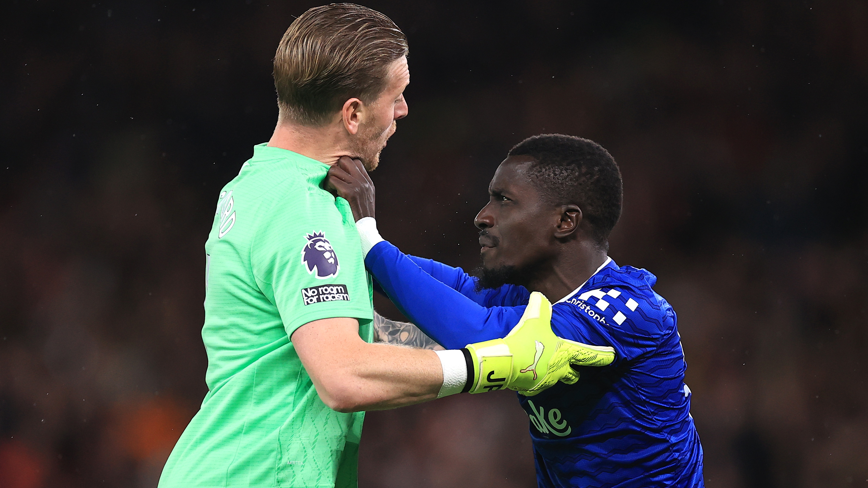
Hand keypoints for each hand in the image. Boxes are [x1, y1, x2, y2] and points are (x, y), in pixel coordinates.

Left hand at [326, 156, 375, 221]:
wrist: (364, 232)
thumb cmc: (359, 219)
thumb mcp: (364, 200)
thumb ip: (357, 187)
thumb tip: (342, 178)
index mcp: (368, 183)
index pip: (356, 162)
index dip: (344, 167)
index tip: (340, 179)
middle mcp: (364, 182)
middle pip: (345, 160)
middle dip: (336, 169)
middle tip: (333, 182)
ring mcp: (358, 186)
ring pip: (335, 169)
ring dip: (329, 179)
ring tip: (330, 191)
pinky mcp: (350, 192)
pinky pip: (332, 180)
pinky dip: (328, 187)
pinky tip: (330, 196)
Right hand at [463, 292, 614, 395]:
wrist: (506, 362)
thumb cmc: (525, 340)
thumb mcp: (533, 318)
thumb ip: (539, 306)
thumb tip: (539, 295)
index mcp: (565, 353)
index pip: (589, 355)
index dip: (602, 355)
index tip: (612, 356)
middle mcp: (560, 370)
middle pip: (574, 376)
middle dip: (575, 372)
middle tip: (572, 367)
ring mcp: (547, 382)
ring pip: (555, 380)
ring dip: (552, 374)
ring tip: (542, 367)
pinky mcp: (532, 389)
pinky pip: (537, 385)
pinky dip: (534, 379)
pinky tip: (527, 372)